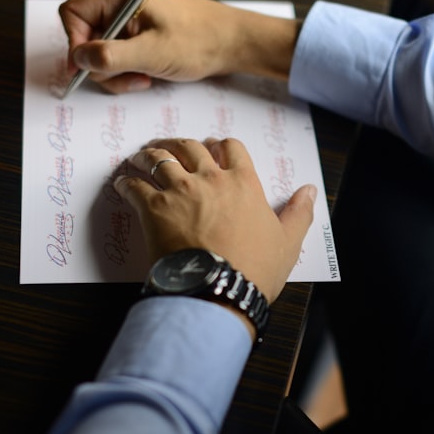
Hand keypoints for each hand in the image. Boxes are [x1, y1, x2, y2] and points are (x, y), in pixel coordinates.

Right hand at [59, 0, 300, 93]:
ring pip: (102, 53)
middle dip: (102, 65)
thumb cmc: (200, 40)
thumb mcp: (152, 53)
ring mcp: (131, 23)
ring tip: (144, 78)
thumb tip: (78, 59)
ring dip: (117, 73)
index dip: (75, 42)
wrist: (233, 43)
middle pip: (86, 38)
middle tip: (128, 77)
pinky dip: (129, 73)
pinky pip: (120, 58)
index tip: (89, 67)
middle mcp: (122, 6)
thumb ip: (112, 57)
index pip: (73, 13)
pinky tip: (149, 76)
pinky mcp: (141, 38)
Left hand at [115, 137, 315, 302]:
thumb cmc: (255, 269)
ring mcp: (180, 191)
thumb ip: (299, 212)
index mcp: (245, 182)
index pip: (232, 147)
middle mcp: (211, 179)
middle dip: (178, 144)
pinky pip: (134, 185)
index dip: (220, 144)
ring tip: (140, 157)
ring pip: (159, 158)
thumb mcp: (288, 241)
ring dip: (148, 155)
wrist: (218, 289)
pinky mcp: (153, 208)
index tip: (211, 147)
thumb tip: (310, 190)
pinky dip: (127, 182)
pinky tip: (123, 184)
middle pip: (191, 146)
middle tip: (168, 147)